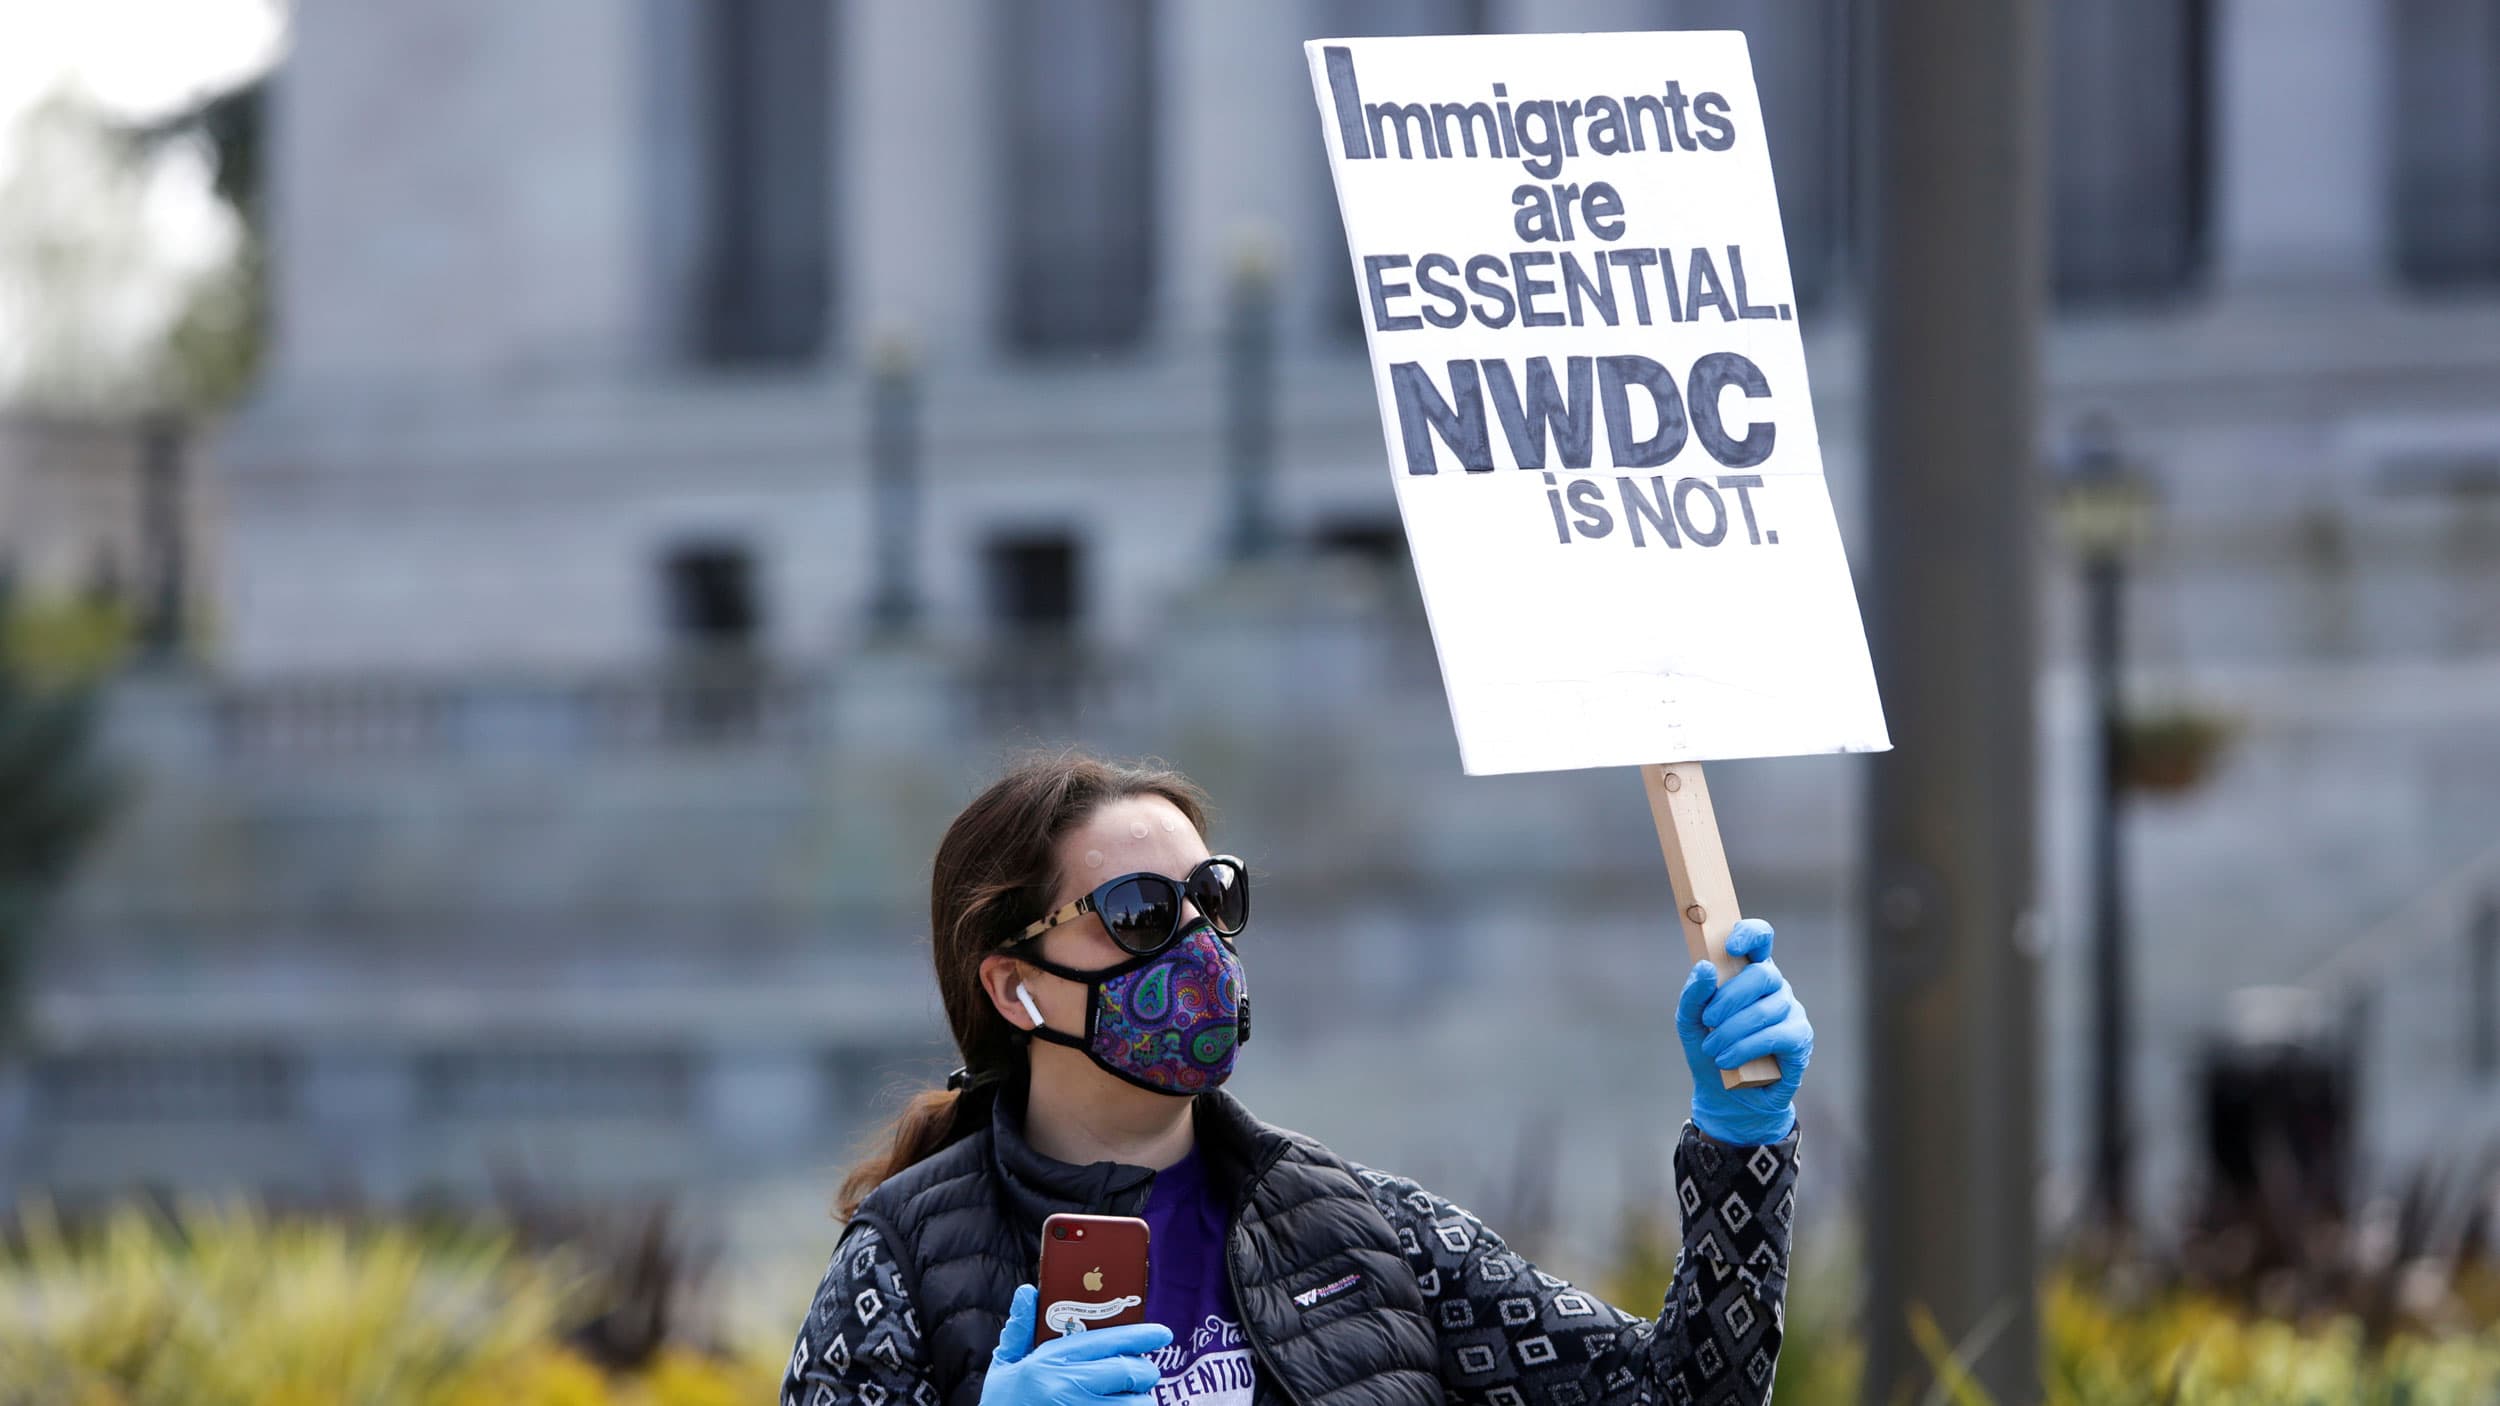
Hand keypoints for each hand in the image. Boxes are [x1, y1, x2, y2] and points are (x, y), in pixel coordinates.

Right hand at [981, 1284, 1170, 1405]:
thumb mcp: (1005, 1368)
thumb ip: (1020, 1330)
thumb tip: (1028, 1291)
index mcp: (1050, 1364)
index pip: (1109, 1341)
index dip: (1142, 1335)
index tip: (1163, 1333)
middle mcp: (1068, 1389)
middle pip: (1132, 1372)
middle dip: (1144, 1372)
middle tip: (1140, 1374)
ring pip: (1137, 1405)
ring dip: (1138, 1401)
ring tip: (1128, 1400)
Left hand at [1674, 918, 1811, 1144]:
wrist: (1724, 1096)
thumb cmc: (1709, 1049)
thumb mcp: (1689, 1021)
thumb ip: (1693, 994)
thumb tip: (1705, 967)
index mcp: (1748, 973)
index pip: (1760, 938)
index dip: (1749, 934)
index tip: (1729, 947)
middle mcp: (1774, 987)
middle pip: (1763, 974)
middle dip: (1730, 998)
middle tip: (1708, 1020)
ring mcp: (1791, 1012)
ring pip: (1767, 1009)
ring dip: (1733, 1031)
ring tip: (1713, 1051)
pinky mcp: (1800, 1039)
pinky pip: (1779, 1035)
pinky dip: (1748, 1047)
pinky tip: (1728, 1061)